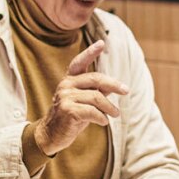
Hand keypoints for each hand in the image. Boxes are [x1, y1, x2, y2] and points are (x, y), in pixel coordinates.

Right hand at [33, 40, 129, 155]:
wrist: (51, 134)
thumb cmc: (71, 117)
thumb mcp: (85, 101)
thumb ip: (97, 91)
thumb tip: (116, 86)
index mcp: (70, 80)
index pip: (79, 62)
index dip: (90, 52)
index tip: (101, 43)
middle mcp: (66, 85)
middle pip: (96, 79)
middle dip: (114, 84)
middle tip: (126, 91)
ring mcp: (65, 97)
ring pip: (97, 97)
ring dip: (110, 107)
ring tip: (116, 114)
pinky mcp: (67, 110)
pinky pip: (92, 111)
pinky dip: (102, 117)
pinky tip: (104, 122)